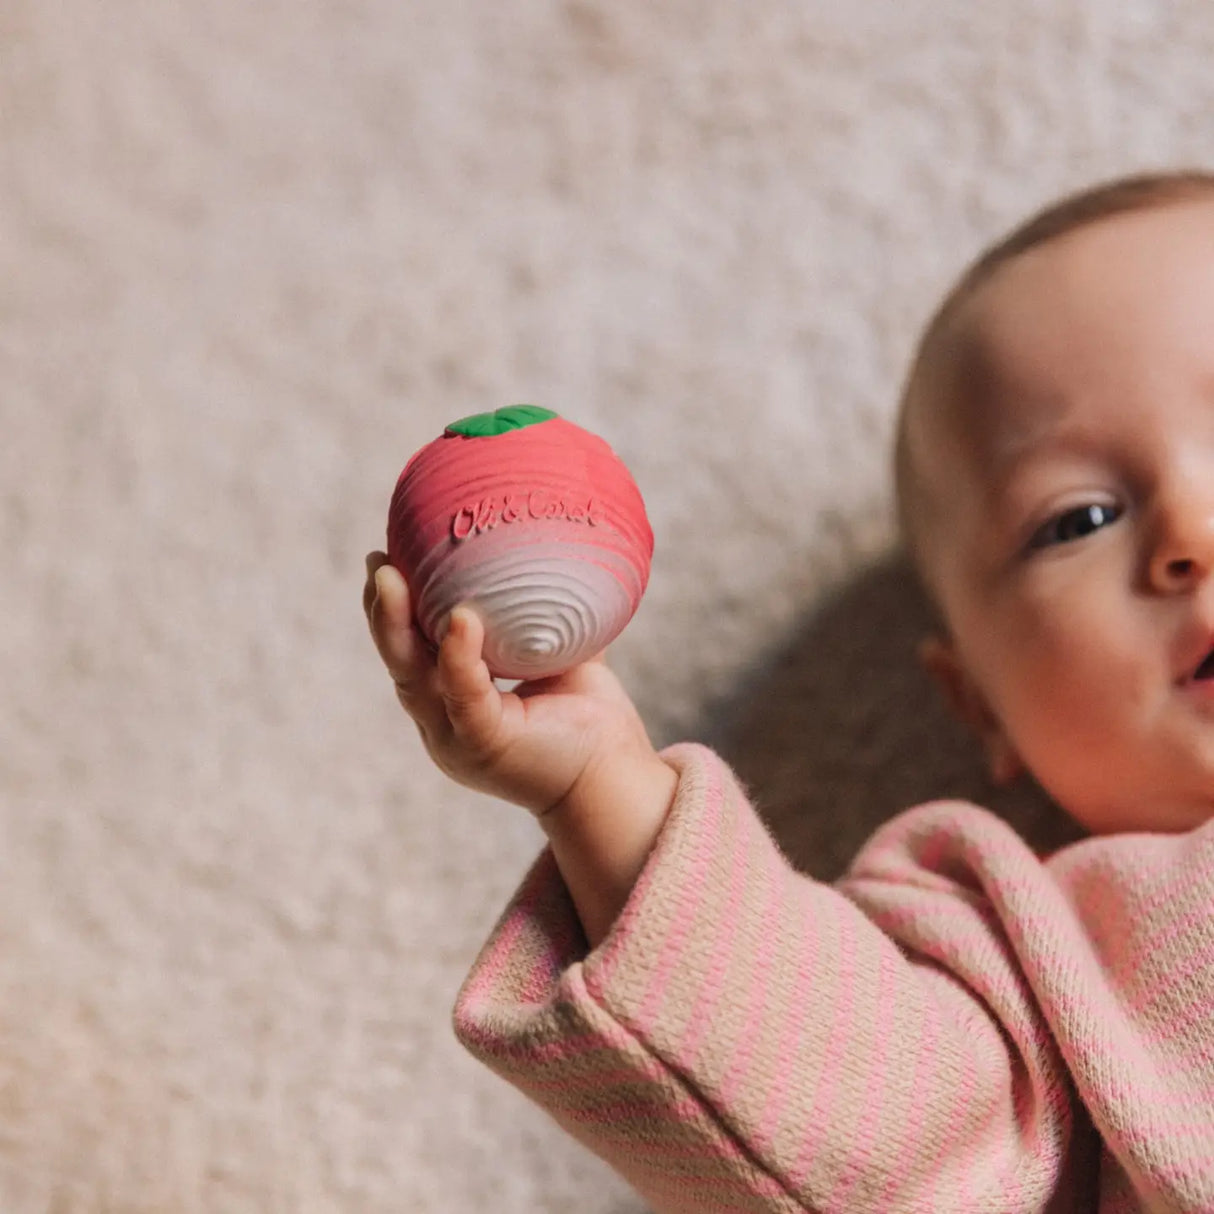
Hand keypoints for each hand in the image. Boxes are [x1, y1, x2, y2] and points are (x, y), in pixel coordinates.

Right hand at [363, 552, 664, 817]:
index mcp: (454, 703)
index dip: (392, 609)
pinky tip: (459, 619)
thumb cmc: (588, 722)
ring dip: (396, 626)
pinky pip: (464, 696)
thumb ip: (550, 617)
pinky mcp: (485, 746)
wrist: (614, 779)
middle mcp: (444, 723)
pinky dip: (457, 656)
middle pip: (399, 662)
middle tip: (377, 561)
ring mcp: (458, 738)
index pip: (411, 652)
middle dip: (381, 611)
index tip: (386, 559)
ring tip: (390, 578)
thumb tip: (559, 552)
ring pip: (413, 679)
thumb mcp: (563, 659)